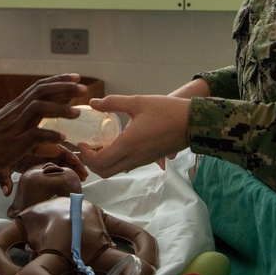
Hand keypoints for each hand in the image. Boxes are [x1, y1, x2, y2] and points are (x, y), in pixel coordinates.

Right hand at [0, 74, 85, 194]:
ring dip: (60, 109)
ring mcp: (12, 128)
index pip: (38, 87)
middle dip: (64, 87)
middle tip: (84, 87)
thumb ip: (25, 128)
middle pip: (41, 92)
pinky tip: (62, 138)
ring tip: (77, 113)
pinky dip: (48, 135)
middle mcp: (14, 113)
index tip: (75, 77)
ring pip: (38, 109)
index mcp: (14, 108)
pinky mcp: (11, 145)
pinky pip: (33, 135)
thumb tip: (45, 135)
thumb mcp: (5, 130)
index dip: (58, 80)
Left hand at [76, 94, 190, 177]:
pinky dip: (115, 159)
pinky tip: (115, 142)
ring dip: (103, 161)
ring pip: (115, 170)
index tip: (82, 142)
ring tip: (99, 143)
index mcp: (128, 145)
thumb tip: (92, 103)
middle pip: (105, 172)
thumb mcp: (138, 102)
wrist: (193, 122)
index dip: (86, 156)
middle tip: (87, 146)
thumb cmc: (166, 110)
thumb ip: (113, 103)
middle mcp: (134, 158)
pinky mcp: (149, 160)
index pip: (99, 162)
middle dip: (91, 163)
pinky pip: (126, 166)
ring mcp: (142, 161)